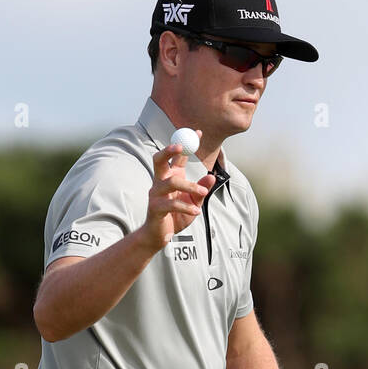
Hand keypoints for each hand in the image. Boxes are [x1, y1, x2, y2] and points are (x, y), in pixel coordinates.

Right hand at [140, 137, 215, 252]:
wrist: (161, 236)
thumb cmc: (176, 216)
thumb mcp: (194, 201)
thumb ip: (202, 189)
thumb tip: (212, 176)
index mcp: (170, 177)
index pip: (177, 156)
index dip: (186, 142)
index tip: (198, 131)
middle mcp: (160, 182)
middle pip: (159, 160)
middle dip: (169, 150)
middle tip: (181, 147)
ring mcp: (156, 194)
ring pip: (171, 182)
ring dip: (190, 185)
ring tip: (202, 192)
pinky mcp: (155, 208)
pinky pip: (171, 203)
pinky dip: (186, 207)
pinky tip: (196, 212)